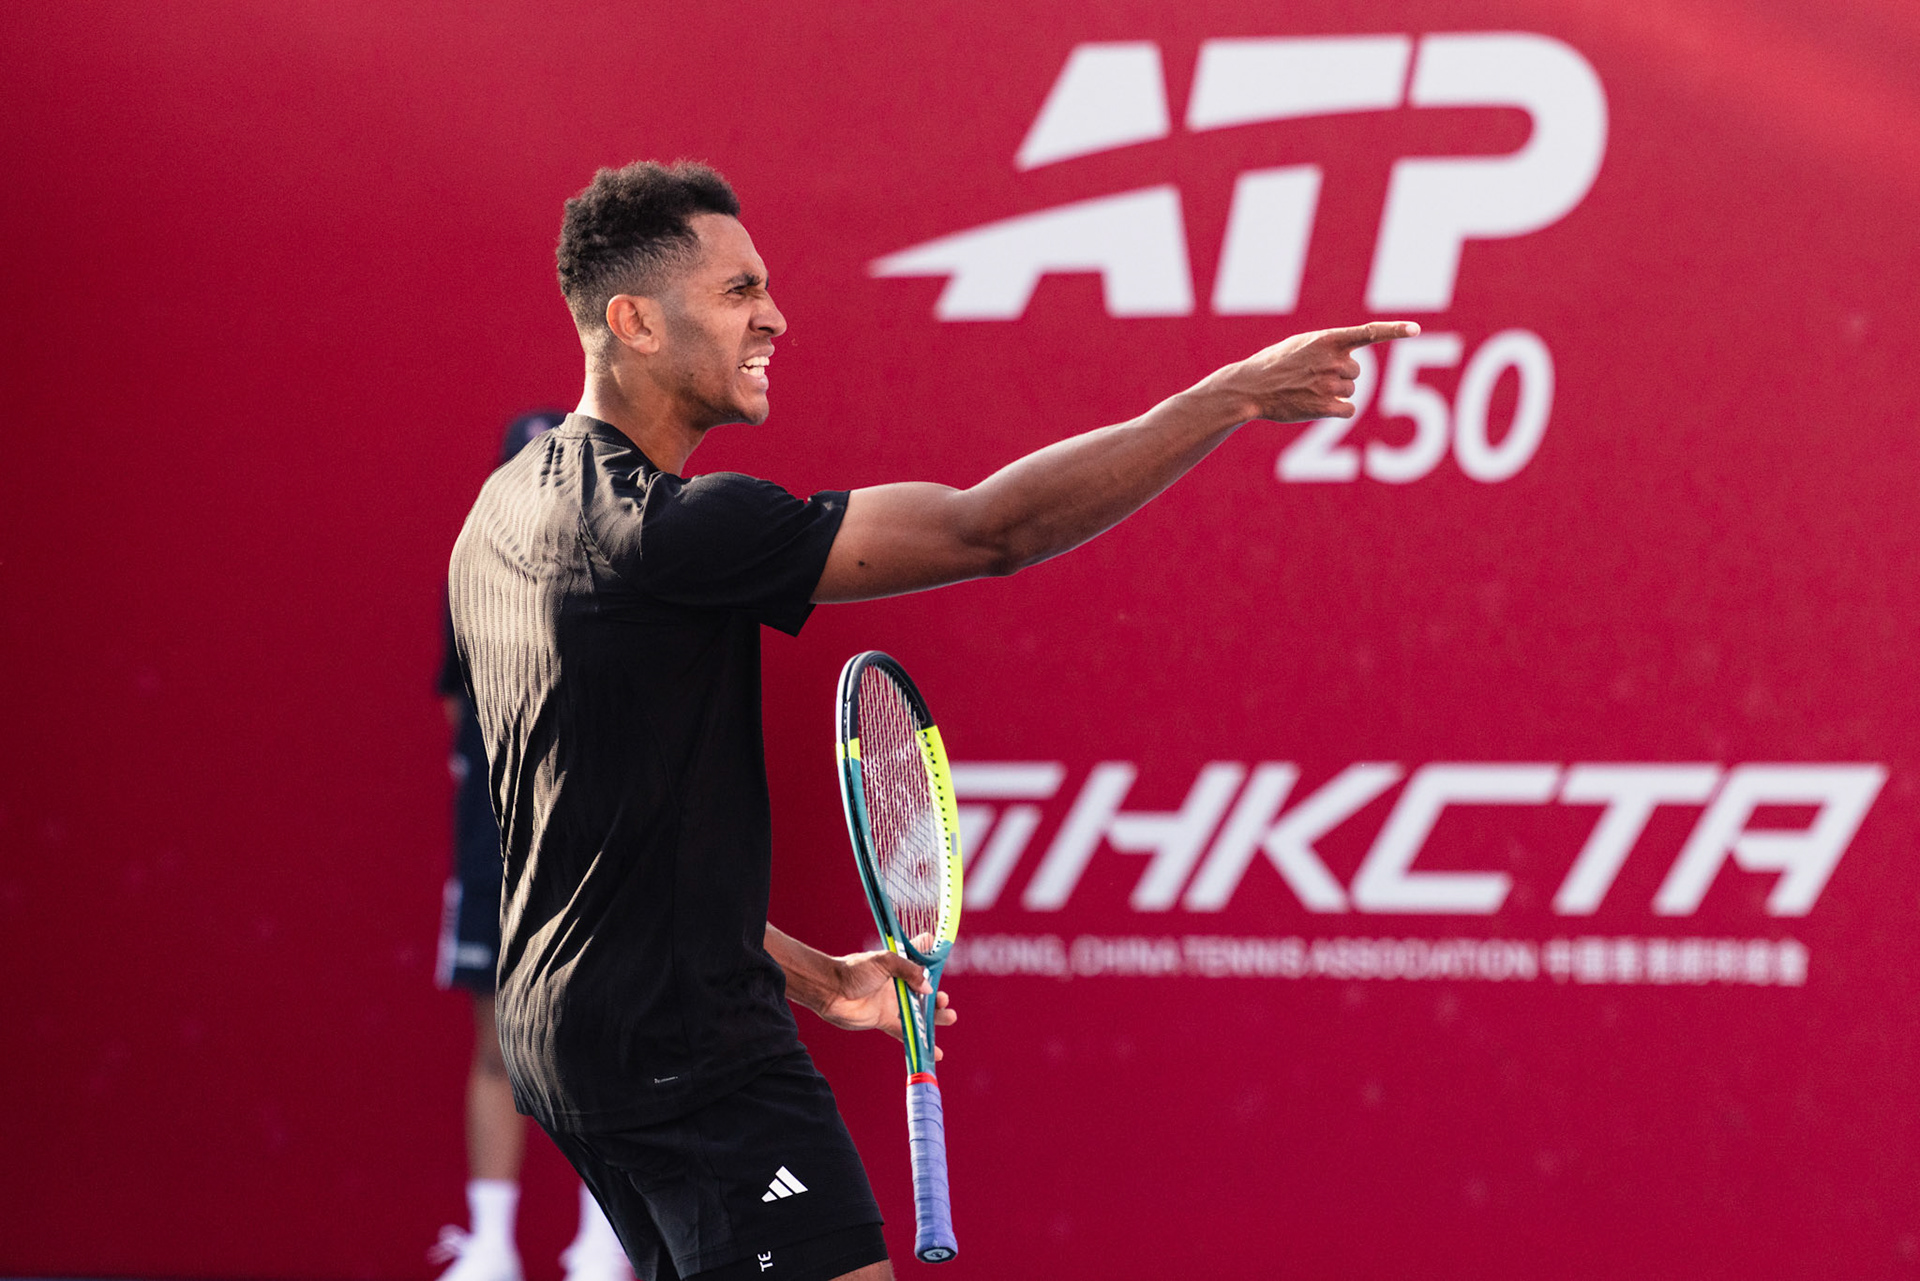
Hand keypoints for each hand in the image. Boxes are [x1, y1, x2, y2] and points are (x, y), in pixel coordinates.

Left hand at [813, 939, 957, 1059]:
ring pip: (919, 1012)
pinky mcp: (884, 1020)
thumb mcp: (884, 961)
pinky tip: (935, 1051)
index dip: (932, 959)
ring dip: (935, 1017)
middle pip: (924, 990)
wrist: (830, 990)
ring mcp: (891, 1003)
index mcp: (898, 965)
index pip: (919, 959)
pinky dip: (919, 1041)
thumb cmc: (853, 970)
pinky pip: (905, 1032)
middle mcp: (898, 984)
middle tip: (944, 1000)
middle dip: (937, 996)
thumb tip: (928, 988)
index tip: (943, 961)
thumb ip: (908, 972)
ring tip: (950, 1017)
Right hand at [1204, 320, 1420, 424]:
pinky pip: (1348, 410)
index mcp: (1328, 339)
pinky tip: (1316, 407)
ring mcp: (1329, 384)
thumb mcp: (1301, 345)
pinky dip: (1336, 411)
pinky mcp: (1326, 406)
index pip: (1369, 333)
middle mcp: (1333, 360)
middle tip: (1311, 377)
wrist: (1251, 388)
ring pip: (1351, 391)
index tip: (1416, 330)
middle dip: (1339, 376)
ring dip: (1334, 394)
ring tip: (1307, 390)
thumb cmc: (1274, 365)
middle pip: (1356, 372)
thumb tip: (1352, 365)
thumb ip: (1329, 348)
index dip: (1394, 331)